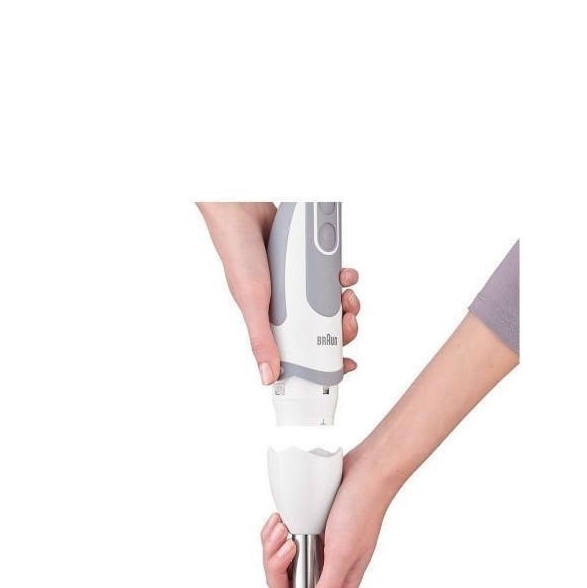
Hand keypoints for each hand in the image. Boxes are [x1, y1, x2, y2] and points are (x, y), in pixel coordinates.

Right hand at [197, 202, 360, 384]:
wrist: (244, 210)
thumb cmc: (238, 255)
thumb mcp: (251, 302)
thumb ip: (262, 339)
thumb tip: (268, 377)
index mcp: (272, 324)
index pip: (302, 354)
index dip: (325, 361)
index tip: (346, 364)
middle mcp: (287, 308)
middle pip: (324, 330)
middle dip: (343, 328)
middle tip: (348, 320)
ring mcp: (298, 287)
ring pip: (333, 305)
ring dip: (347, 301)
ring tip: (348, 293)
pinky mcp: (307, 266)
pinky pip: (332, 276)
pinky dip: (342, 276)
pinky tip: (342, 271)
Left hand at [260, 442, 390, 587]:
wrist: (365, 472)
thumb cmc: (361, 511)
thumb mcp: (342, 556)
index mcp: (338, 585)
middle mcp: (324, 572)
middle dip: (277, 569)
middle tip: (289, 545)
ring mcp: (314, 552)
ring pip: (278, 565)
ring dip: (273, 547)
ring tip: (284, 528)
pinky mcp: (306, 533)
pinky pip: (278, 542)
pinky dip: (275, 532)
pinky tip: (281, 521)